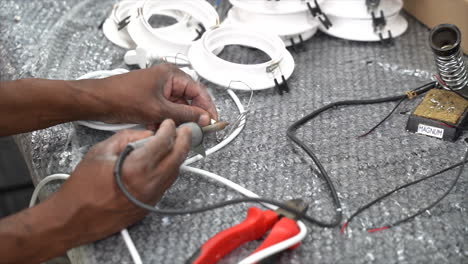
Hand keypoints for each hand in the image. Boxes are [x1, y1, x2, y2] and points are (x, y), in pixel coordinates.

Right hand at [51, 120, 190, 244]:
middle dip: (184, 139)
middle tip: (184, 130)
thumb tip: (147, 134)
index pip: (165, 141)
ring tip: (175, 143)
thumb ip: (128, 138)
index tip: (168, 123)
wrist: (75, 217)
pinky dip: (170, 169)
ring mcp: (153, 196)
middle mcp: (149, 183)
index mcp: (136, 166)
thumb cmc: (82, 187)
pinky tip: (164, 162)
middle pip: (179, 156)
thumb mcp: (101, 151)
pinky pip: (168, 183)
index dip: (170, 128)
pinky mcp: (151, 205)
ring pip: (176, 171)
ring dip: (179, 155)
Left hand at [92, 64, 217, 126]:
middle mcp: (167, 80)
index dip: (207, 107)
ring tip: (174, 130)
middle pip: (189, 100)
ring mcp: (159, 90)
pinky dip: (165, 121)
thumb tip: (203, 118)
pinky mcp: (151, 99)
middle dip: (190, 116)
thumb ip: (185, 114)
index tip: (212, 121)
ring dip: (176, 120)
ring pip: (177, 108)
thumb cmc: (121, 97)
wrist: (97, 102)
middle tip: (197, 129)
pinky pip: (166, 111)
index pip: (198, 90)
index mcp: (171, 74)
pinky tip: (158, 128)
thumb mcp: (159, 109)